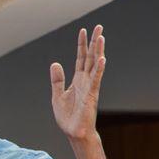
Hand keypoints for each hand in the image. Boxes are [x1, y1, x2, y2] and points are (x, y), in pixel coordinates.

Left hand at [51, 25, 105, 140]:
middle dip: (94, 42)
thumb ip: (57, 80)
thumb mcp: (57, 95)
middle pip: (91, 57)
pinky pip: (96, 79)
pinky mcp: (91, 95)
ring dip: (98, 51)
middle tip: (99, 26)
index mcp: (78, 80)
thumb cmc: (68, 116)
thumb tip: (55, 63)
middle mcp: (86, 80)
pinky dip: (99, 69)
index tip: (83, 30)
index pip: (80, 58)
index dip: (81, 44)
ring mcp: (90, 86)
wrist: (74, 132)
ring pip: (95, 65)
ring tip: (101, 36)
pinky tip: (103, 58)